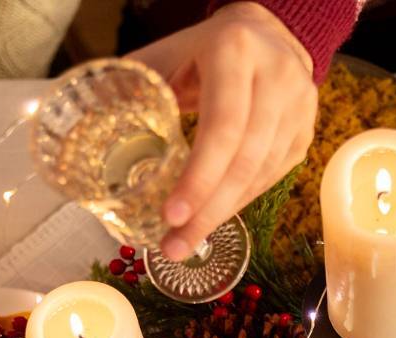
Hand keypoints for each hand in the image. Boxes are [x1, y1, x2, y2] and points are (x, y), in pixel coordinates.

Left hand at [130, 2, 316, 260]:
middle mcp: (277, 79)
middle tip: (175, 246)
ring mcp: (299, 108)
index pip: (223, 126)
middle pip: (244, 160)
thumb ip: (135, 88)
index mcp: (236, 52)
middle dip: (208, 211)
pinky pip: (271, 178)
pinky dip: (239, 202)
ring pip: (261, 175)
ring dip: (222, 214)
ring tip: (186, 242)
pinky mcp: (305, 132)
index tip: (170, 216)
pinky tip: (213, 217)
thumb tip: (89, 128)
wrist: (269, 34)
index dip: (199, 176)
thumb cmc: (204, 49)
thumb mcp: (167, 54)